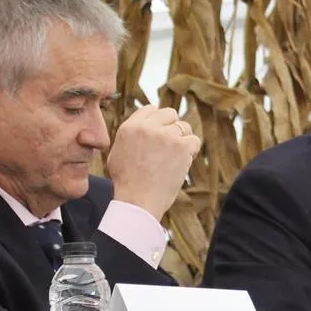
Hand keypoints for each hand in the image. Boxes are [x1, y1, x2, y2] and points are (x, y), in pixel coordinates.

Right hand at [106, 107, 199, 221]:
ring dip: (183, 140)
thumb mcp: (117, 153)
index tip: (161, 133)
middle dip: (172, 127)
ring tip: (175, 157)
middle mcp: (148, 127)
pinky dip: (192, 151)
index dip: (158, 121)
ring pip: (184, 127)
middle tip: (171, 145)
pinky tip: (183, 162)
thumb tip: (141, 126)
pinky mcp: (181, 147)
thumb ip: (129, 136)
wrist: (138, 201)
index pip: (150, 109)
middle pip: (170, 114)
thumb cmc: (127, 183)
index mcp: (130, 126)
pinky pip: (194, 140)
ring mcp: (166, 136)